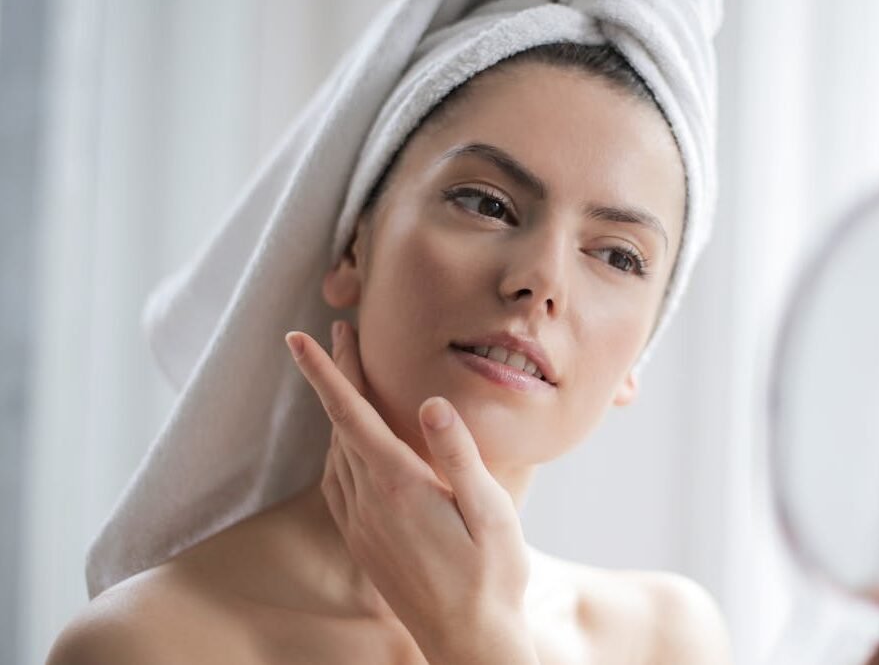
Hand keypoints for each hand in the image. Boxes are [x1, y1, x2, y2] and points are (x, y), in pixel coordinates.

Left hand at [285, 322, 538, 664]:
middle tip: (338, 333)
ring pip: (335, 453)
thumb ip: (459, 456)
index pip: (352, 415)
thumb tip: (433, 402)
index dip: (325, 372)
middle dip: (335, 376)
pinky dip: (338, 448)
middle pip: (340, 425)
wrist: (469, 642)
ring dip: (336, 411)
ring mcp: (361, 525)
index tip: (298, 338)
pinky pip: (337, 483)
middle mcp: (369, 503)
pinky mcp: (362, 543)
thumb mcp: (491, 512)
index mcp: (399, 487)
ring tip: (347, 378)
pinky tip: (350, 444)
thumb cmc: (491, 576)